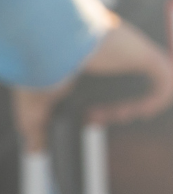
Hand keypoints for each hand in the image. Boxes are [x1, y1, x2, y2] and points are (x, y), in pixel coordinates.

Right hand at [12, 17, 172, 151]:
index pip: (103, 83)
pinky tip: (138, 111)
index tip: (89, 119)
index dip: (100, 106)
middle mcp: (109, 53)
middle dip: (115, 109)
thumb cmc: (37, 63)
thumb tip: (35, 150)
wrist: (48, 43)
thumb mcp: (33, 105)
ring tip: (117, 116)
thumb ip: (35, 128)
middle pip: (124, 85)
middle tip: (98, 118)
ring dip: (134, 106)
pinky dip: (156, 101)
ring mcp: (128, 53)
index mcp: (85, 59)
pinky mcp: (144, 54)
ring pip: (145, 84)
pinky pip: (165, 80)